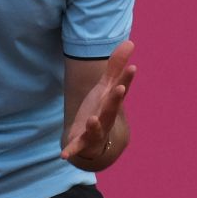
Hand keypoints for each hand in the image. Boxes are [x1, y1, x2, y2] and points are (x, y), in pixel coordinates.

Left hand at [61, 40, 136, 161]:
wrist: (94, 140)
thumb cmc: (101, 110)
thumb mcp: (105, 87)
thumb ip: (116, 66)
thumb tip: (130, 42)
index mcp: (110, 103)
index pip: (120, 90)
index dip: (126, 79)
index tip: (133, 67)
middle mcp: (106, 117)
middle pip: (111, 108)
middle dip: (115, 99)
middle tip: (120, 88)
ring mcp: (95, 131)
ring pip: (96, 128)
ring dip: (95, 125)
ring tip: (92, 119)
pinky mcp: (81, 142)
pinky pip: (76, 147)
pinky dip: (71, 150)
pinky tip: (63, 155)